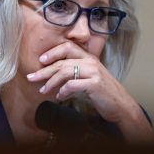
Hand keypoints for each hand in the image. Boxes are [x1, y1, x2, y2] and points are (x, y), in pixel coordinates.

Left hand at [26, 41, 153, 144]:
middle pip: (62, 61)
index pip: (68, 47)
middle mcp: (91, 62)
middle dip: (44, 70)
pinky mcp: (95, 84)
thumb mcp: (91, 79)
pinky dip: (62, 92)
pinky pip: (72, 85)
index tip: (40, 60)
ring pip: (64, 72)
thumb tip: (56, 76)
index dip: (52, 52)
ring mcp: (94, 72)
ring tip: (43, 90)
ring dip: (50, 82)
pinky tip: (59, 97)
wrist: (121, 106)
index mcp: (90, 58)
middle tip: (32, 77)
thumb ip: (77, 74)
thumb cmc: (105, 94)